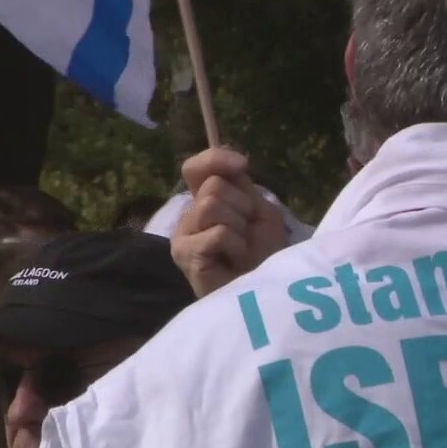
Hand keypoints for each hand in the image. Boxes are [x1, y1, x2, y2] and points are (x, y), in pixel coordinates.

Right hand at [172, 148, 287, 297]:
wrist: (262, 290)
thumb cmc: (263, 256)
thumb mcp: (261, 212)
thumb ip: (242, 185)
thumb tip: (233, 157)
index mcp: (205, 202)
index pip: (196, 167)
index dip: (215, 159)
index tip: (241, 165)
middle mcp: (189, 216)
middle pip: (213, 186)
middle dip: (242, 207)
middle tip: (247, 234)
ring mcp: (183, 235)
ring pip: (212, 205)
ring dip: (239, 227)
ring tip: (241, 248)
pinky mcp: (184, 254)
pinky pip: (217, 232)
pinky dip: (236, 245)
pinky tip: (235, 261)